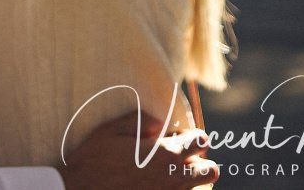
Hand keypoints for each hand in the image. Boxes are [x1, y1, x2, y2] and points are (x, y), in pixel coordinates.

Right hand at [62, 113, 218, 188]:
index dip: (193, 136)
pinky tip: (162, 188)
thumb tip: (161, 120)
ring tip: (172, 175)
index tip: (181, 137)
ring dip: (191, 181)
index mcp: (163, 153)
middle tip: (183, 159)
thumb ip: (141, 120)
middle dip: (201, 162)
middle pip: (209, 170)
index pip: (200, 140)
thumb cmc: (94, 159)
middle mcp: (171, 178)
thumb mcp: (113, 130)